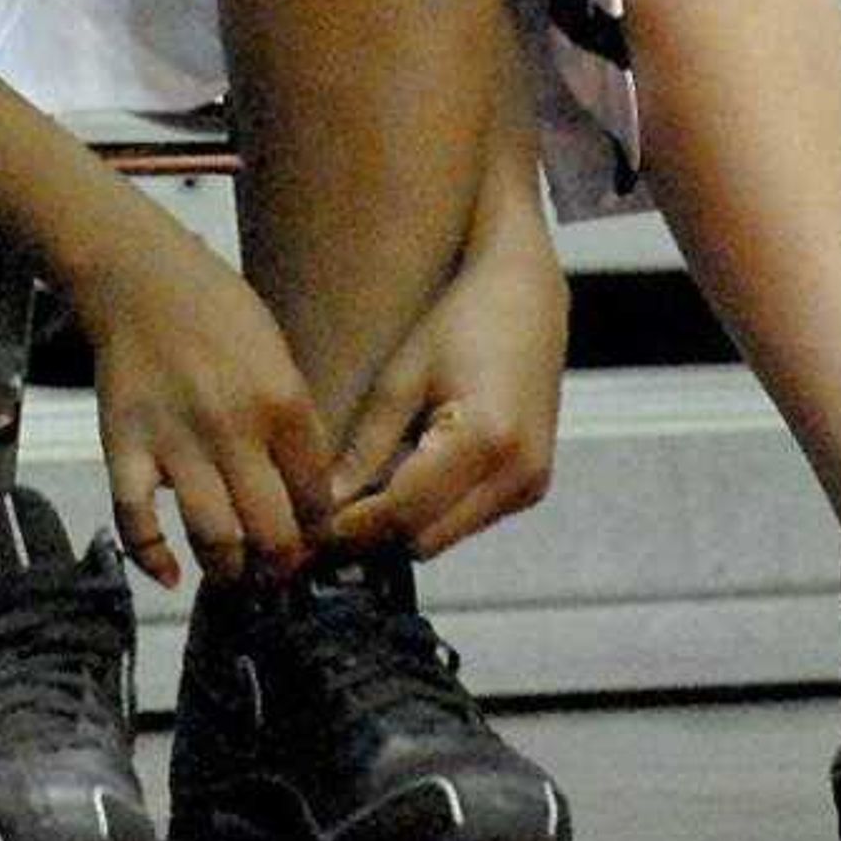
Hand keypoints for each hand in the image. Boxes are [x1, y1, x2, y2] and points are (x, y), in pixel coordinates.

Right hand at [67, 213, 331, 588]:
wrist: (138, 276)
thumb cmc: (215, 308)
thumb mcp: (278, 354)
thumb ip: (293, 421)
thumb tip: (306, 488)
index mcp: (283, 402)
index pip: (316, 495)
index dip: (319, 531)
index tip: (313, 541)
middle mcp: (234, 429)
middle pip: (272, 530)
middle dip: (281, 565)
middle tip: (277, 572)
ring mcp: (175, 441)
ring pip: (214, 537)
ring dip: (229, 570)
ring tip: (235, 574)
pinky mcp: (124, 446)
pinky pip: (136, 519)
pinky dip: (151, 557)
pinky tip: (169, 574)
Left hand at [324, 232, 565, 561]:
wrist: (525, 299)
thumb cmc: (460, 323)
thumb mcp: (401, 378)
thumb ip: (367, 446)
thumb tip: (326, 501)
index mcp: (486, 440)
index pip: (404, 511)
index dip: (351, 527)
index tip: (309, 528)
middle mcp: (517, 474)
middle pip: (425, 540)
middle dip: (374, 534)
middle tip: (326, 517)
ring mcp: (529, 486)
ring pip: (445, 539)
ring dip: (401, 528)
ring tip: (357, 499)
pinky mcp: (531, 489)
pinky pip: (466, 523)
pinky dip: (430, 515)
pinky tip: (401, 483)